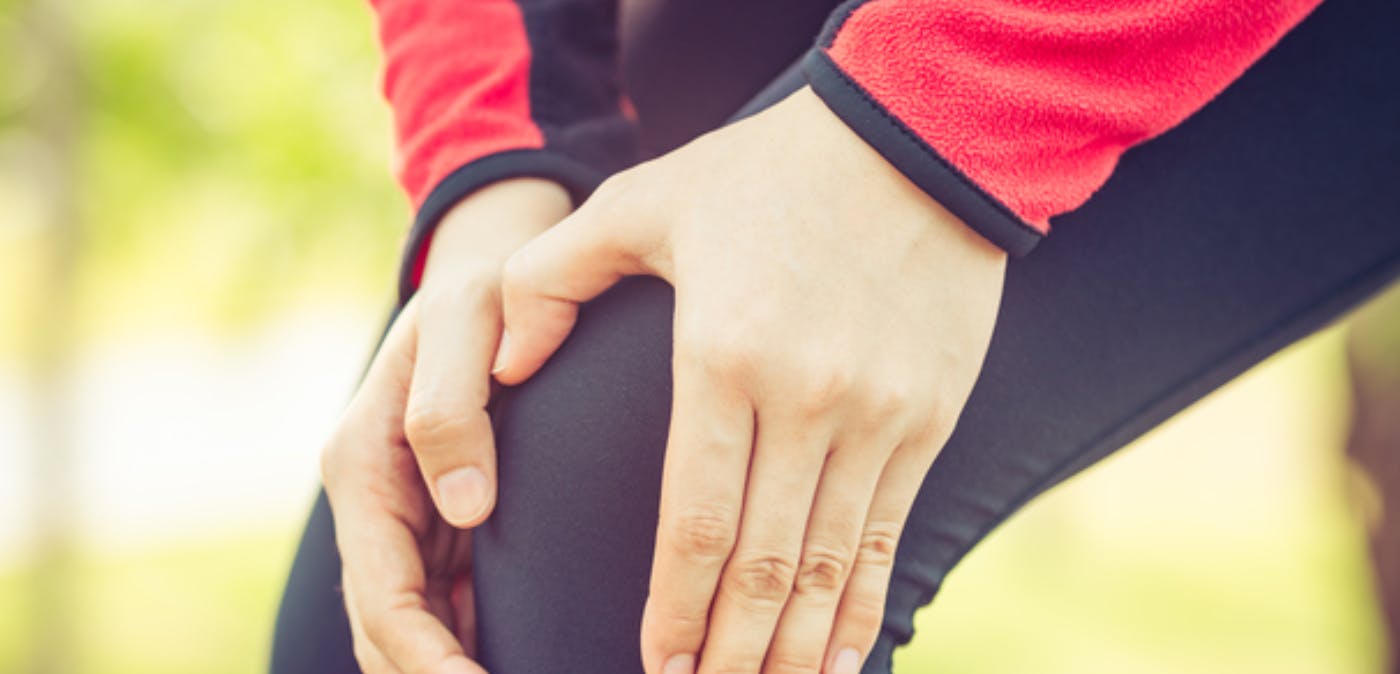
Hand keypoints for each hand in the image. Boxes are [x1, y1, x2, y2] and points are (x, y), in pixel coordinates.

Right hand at [320, 178, 570, 673]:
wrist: (491, 272)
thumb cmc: (481, 288)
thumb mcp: (466, 320)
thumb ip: (450, 405)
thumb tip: (465, 507)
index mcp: (362, 463)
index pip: (385, 596)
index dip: (429, 661)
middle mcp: (376, 500)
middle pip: (391, 629)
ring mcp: (407, 514)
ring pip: (415, 625)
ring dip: (453, 668)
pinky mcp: (443, 518)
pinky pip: (450, 601)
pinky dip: (474, 643)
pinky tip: (530, 657)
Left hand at [492, 88, 1006, 673]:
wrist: (919, 140)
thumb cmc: (768, 173)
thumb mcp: (645, 200)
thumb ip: (554, 277)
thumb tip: (509, 362)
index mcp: (724, 358)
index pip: (691, 522)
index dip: (671, 611)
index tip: (653, 666)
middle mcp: (806, 401)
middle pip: (761, 564)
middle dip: (728, 652)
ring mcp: (879, 416)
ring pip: (830, 564)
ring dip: (795, 646)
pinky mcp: (928, 418)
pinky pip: (891, 533)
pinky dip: (866, 603)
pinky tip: (846, 654)